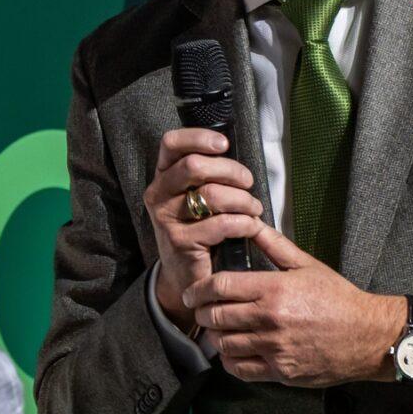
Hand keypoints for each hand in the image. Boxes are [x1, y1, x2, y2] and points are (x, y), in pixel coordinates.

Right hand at [144, 128, 264, 331]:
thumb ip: (208, 174)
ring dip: (242, 199)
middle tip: (248, 182)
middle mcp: (158, 194)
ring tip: (254, 208)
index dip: (199, 137)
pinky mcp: (180, 241)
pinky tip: (251, 227)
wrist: (184, 275)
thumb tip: (233, 153)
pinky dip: (244, 223)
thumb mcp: (196, 197)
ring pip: (212, 194)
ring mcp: (166, 218)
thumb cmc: (199, 230)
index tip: (224, 144)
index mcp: (163, 177)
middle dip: (231, 171)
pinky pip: (221, 224)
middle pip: (194, 165)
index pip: (171, 144)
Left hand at [185, 222, 407, 386]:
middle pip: (216, 317)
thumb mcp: (307, 265)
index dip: (199, 290)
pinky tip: (233, 350)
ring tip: (217, 330)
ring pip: (224, 344)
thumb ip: (275, 246)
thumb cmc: (339, 299)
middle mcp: (270, 319)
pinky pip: (240, 369)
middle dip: (203, 313)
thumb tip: (251, 225)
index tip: (192, 293)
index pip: (221, 287)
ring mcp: (274, 348)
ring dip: (215, 336)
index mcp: (274, 289)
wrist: (368, 336)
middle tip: (201, 311)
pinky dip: (230, 360)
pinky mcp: (280, 371)